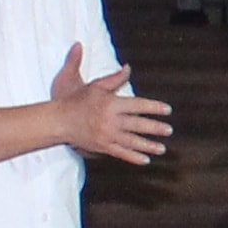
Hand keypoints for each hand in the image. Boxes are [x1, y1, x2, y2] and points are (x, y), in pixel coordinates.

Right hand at [52, 44, 173, 164]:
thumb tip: (128, 67)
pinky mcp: (101, 146)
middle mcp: (110, 120)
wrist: (57, 120)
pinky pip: (120, 153)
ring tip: (162, 148)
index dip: (154, 107)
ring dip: (148, 145)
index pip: (137, 105)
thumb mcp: (95, 86)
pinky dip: (133, 157)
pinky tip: (146, 160)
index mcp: (110, 103)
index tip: (167, 110)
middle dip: (155, 128)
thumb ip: (114, 78)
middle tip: (169, 130)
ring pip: (132, 141)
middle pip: (137, 124)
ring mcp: (106, 135)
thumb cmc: (75, 100)